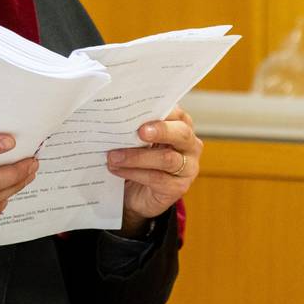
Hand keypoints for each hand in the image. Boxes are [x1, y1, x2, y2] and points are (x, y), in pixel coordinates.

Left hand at [106, 106, 201, 236]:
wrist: (137, 194)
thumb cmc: (137, 159)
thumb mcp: (136, 140)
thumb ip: (134, 128)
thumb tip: (116, 116)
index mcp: (180, 125)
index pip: (176, 112)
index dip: (160, 109)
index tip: (140, 109)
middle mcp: (190, 145)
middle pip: (181, 133)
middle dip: (160, 131)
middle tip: (140, 132)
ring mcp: (188, 168)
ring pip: (167, 158)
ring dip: (137, 157)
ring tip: (113, 156)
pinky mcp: (178, 187)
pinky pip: (157, 178)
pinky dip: (134, 173)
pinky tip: (117, 169)